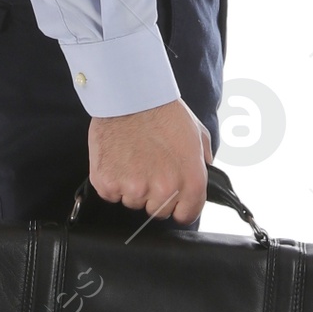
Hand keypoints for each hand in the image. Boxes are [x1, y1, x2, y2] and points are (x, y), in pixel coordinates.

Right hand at [88, 98, 211, 225]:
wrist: (128, 96)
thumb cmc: (162, 111)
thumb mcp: (197, 133)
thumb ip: (203, 160)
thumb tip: (204, 172)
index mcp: (190, 181)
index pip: (186, 215)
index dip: (179, 206)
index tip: (172, 199)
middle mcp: (164, 190)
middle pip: (157, 211)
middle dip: (154, 194)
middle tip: (148, 166)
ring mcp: (134, 189)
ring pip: (133, 202)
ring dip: (132, 186)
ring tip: (132, 158)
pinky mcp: (108, 184)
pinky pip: (111, 194)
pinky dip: (111, 181)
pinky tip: (117, 159)